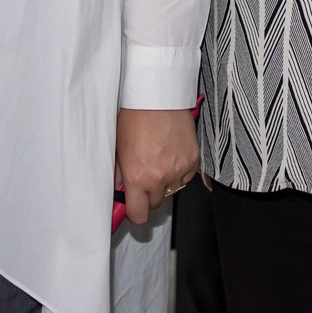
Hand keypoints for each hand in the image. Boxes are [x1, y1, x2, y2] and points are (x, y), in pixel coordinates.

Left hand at [115, 107, 199, 226]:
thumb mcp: (118, 149)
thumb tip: (119, 191)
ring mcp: (179, 170)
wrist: (157, 97)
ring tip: (158, 160)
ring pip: (172, 190)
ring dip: (165, 182)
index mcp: (137, 178)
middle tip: (144, 176)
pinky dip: (179, 171)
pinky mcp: (193, 160)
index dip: (134, 212)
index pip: (138, 215)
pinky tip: (171, 154)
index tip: (133, 205)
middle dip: (149, 194)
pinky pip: (186, 177)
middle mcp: (159, 178)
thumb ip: (118, 175)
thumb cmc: (135, 117)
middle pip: (156, 204)